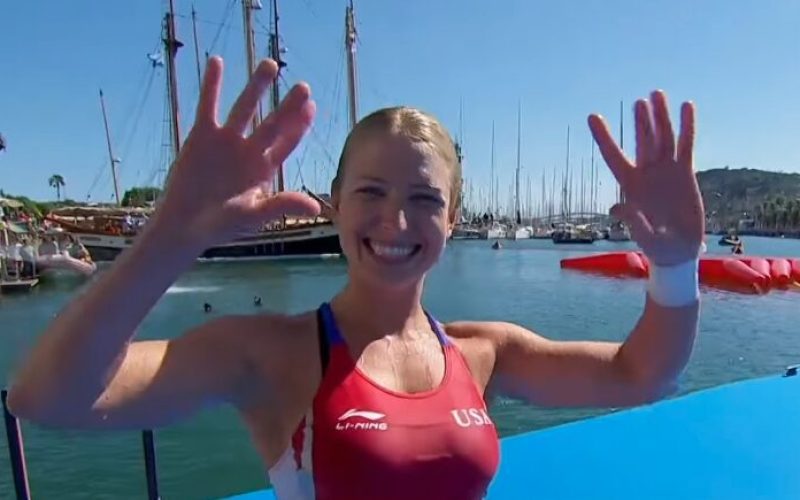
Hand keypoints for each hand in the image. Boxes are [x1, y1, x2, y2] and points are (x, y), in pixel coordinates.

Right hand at [150, 56, 320, 250]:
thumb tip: (315, 208)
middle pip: (273, 122)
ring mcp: (226, 141)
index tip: (311, 107)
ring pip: (245, 108)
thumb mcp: (253, 216)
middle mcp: (249, 151)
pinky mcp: (201, 135)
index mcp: (264, 168)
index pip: (287, 142)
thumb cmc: (221, 226)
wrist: (183, 225)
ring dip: (257, 87)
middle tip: (303, 87)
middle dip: (288, 105)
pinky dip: (212, 85)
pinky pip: (208, 105)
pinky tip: (217, 61)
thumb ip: (281, 206)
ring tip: (271, 64)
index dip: (299, 125)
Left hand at [589, 90, 704, 265]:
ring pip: (662, 137)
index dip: (602, 136)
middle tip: (639, 101)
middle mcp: (645, 173)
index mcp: (629, 185)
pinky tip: (686, 107)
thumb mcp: (644, 237)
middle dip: (640, 122)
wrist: (678, 250)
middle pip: (641, 141)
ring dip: (660, 117)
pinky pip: (686, 145)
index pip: (612, 155)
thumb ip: (632, 221)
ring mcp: (665, 170)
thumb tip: (617, 207)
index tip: (592, 116)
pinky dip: (687, 126)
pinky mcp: (685, 172)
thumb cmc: (657, 246)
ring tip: (657, 94)